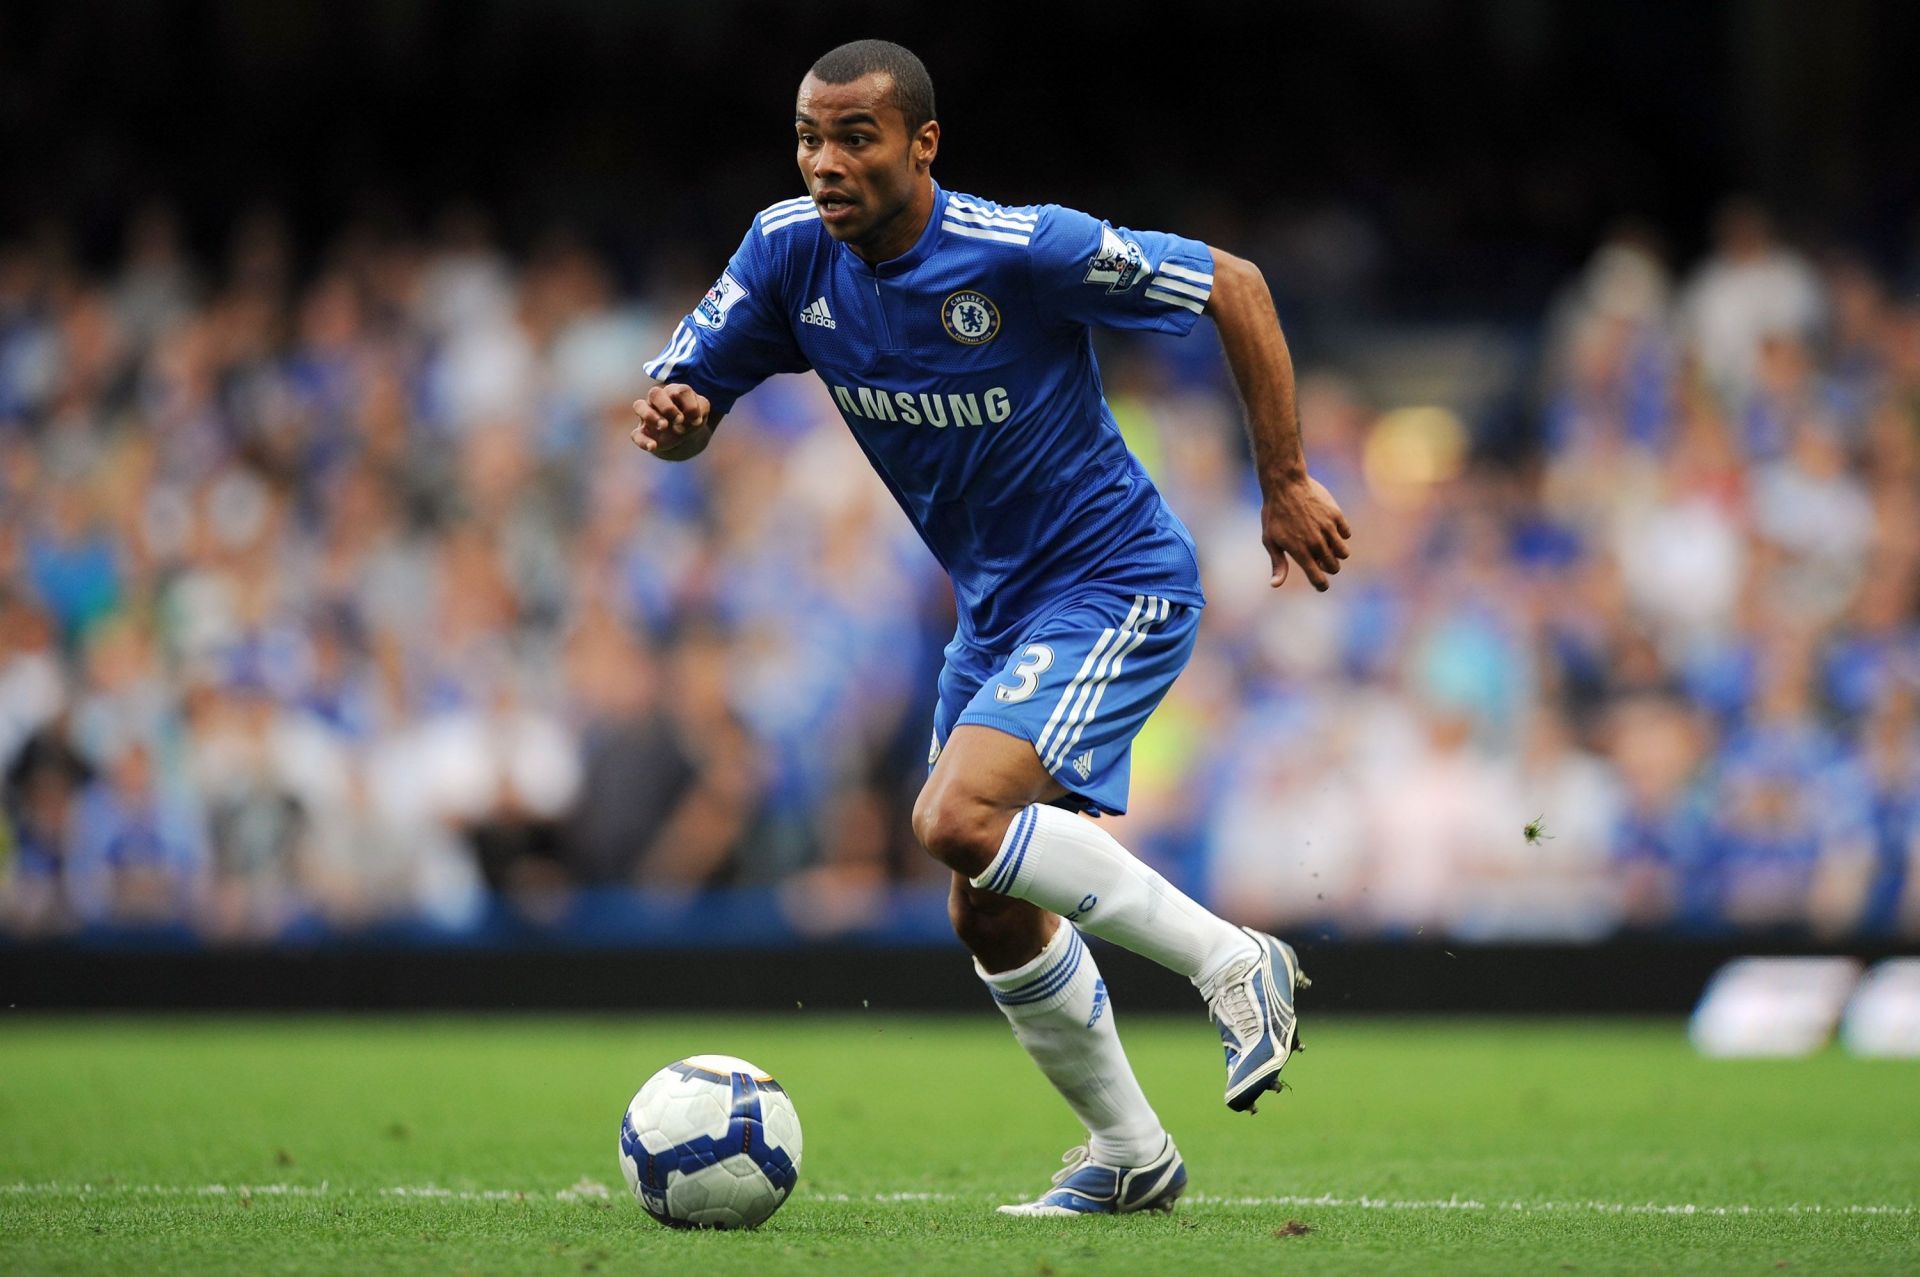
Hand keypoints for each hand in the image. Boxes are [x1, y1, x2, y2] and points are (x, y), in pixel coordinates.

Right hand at [630, 383, 711, 456]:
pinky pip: (635, 434)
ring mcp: (647, 414)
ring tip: (664, 426)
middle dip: (667, 407)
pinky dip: (643, 441)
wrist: (684, 434)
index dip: (690, 405)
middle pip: (655, 393)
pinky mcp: (642, 431)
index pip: (681, 391)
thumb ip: (702, 410)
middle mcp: (658, 399)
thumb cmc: (691, 417)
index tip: (697, 420)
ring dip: (651, 416)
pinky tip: (653, 447)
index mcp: (675, 392)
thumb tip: (695, 419)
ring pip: (639, 405)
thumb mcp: (702, 412)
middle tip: (679, 420)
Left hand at [1261, 474, 1350, 591]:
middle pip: (1334, 567)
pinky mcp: (1336, 515)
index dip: (1321, 585)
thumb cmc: (1274, 513)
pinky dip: (1341, 534)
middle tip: (1319, 559)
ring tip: (1326, 545)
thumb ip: (1277, 563)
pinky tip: (1329, 529)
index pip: (1318, 579)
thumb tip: (1275, 585)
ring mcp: (1328, 528)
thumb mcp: (1270, 540)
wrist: (1285, 484)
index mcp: (1300, 552)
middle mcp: (1316, 542)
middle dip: (1328, 567)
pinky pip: (1346, 533)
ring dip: (1337, 553)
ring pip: (1344, 553)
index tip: (1320, 584)